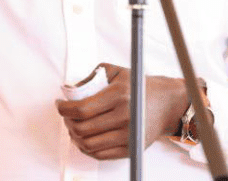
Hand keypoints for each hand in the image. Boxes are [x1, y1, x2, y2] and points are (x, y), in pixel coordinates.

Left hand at [54, 63, 188, 159]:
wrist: (167, 103)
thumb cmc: (140, 86)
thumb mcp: (116, 71)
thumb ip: (90, 77)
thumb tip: (69, 91)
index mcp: (119, 95)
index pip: (81, 109)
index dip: (64, 109)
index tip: (60, 105)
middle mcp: (124, 117)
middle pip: (82, 128)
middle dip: (67, 122)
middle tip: (66, 115)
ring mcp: (128, 136)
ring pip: (88, 144)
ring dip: (74, 136)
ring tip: (73, 126)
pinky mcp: (130, 149)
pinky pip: (100, 154)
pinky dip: (86, 147)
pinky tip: (83, 137)